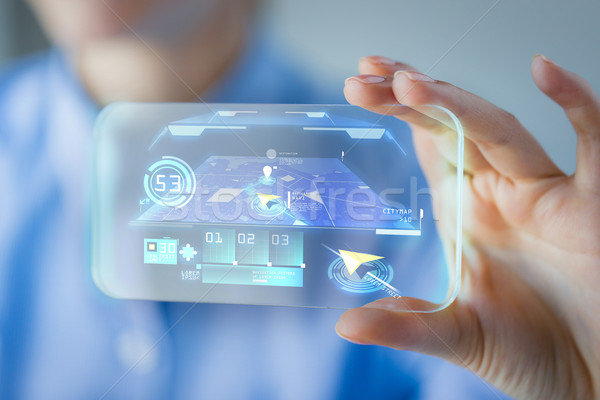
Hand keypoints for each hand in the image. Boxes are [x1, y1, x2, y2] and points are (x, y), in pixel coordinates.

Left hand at [337, 55, 599, 399]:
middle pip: (451, 125)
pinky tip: (546, 71)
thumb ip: (405, 325)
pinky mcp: (592, 204)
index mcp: (466, 210)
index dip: (396, 112)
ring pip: (497, 129)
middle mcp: (499, 193)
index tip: (359, 86)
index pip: (427, 144)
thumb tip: (345, 325)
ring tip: (406, 81)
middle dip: (409, 96)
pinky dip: (576, 105)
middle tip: (365, 75)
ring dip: (456, 101)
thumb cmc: (530, 354)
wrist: (590, 379)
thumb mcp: (456, 334)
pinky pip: (592, 143)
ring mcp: (544, 193)